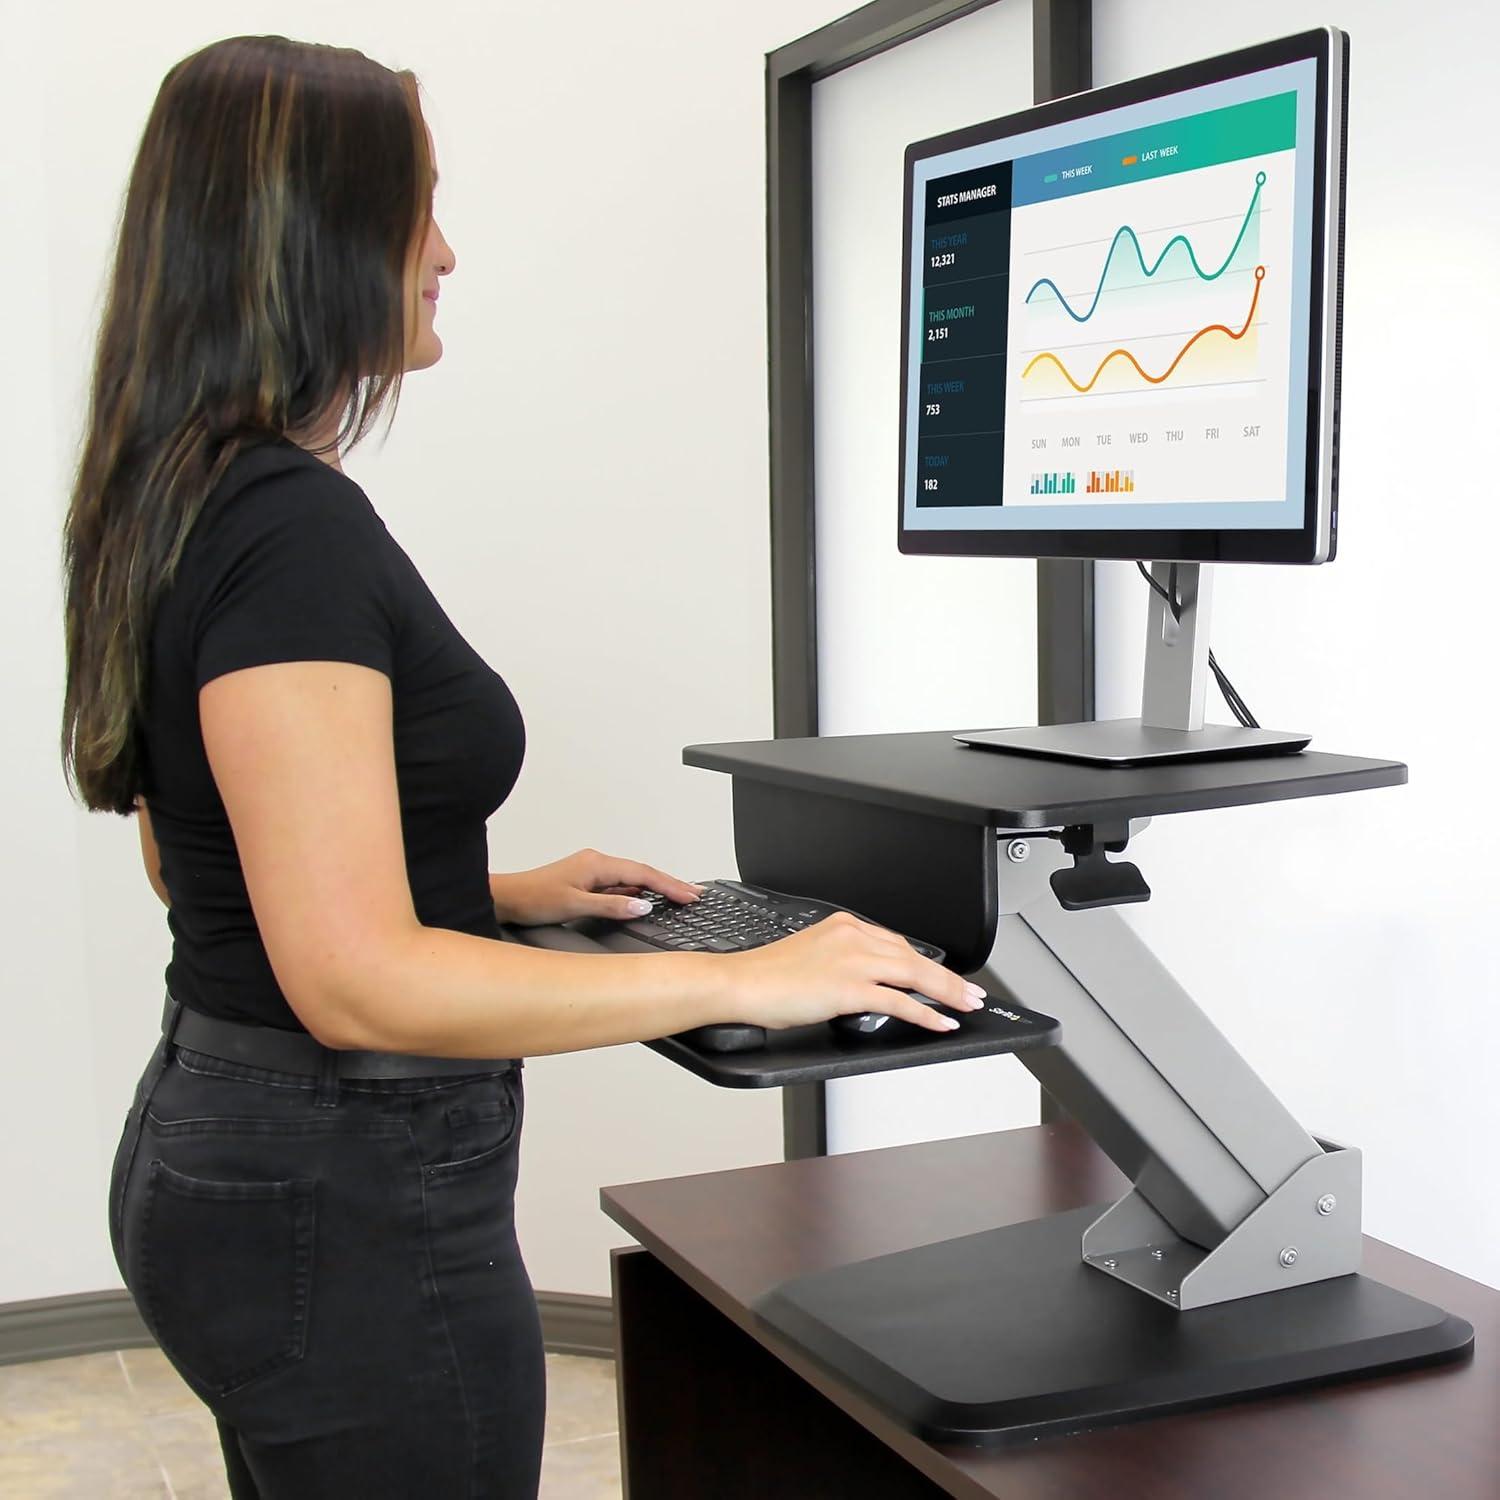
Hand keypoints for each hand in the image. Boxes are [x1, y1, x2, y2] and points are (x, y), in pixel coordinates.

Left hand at [490, 849, 701, 927]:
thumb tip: (643, 907)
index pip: (643, 874)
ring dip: (656, 887)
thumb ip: (611, 907)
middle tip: (695, 894)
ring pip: (632, 879)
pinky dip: (637, 892)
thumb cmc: (532, 899)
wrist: (505, 898)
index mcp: (597, 864)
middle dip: (670, 884)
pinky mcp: (587, 881)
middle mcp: (597, 863)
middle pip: (642, 873)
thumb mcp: (574, 906)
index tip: (690, 895)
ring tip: (680, 896)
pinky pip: (620, 885)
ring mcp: (592, 871)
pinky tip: (647, 900)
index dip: (669, 885)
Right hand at [720, 912, 985, 1033]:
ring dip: (948, 992)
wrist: (741, 983)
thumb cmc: (767, 976)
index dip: (926, 962)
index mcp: (843, 925)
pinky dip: (926, 1013)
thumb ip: (843, 961)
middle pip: (913, 956)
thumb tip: (870, 983)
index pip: (897, 943)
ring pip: (915, 974)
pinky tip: (941, 1021)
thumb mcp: (812, 955)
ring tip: (967, 1006)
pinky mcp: (849, 988)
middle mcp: (852, 937)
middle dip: (948, 978)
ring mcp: (852, 961)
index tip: (943, 975)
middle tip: (971, 993)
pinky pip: (899, 1001)